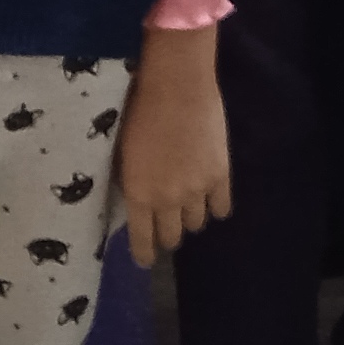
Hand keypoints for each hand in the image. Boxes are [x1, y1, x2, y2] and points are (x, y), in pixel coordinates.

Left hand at [115, 27, 230, 269]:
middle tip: (166, 226)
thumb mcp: (122, 149)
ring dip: (190, 218)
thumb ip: (130, 177)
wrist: (177, 85)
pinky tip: (211, 200)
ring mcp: (197, 190)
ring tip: (187, 207)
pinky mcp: (221, 177)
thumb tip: (133, 196)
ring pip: (197, 223)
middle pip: (172, 235)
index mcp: (138, 193)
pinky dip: (215, 207)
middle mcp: (168, 199)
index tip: (145, 259)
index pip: (142, 239)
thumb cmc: (139, 107)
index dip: (144, 253)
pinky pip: (221, 208)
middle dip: (167, 234)